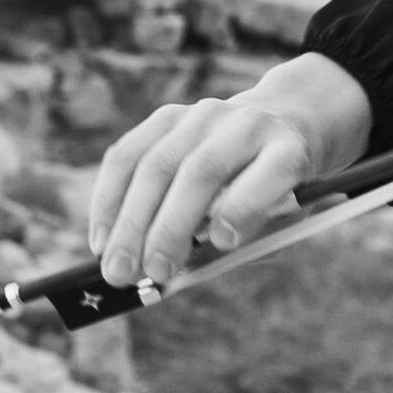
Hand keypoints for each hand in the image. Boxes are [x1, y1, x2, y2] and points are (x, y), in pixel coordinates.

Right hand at [87, 54, 374, 287]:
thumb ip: (242, 246)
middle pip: (202, 171)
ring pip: (155, 165)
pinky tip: (102, 239)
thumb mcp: (281, 221)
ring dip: (130, 222)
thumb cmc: (277, 191)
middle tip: (148, 274)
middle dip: (169, 227)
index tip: (223, 244)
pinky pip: (126, 157)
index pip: (273, 171)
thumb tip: (177, 277)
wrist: (276, 125)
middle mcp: (248, 124)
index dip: (246, 207)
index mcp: (289, 151)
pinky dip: (109, 201)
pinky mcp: (167, 117)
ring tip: (117, 268)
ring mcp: (204, 115)